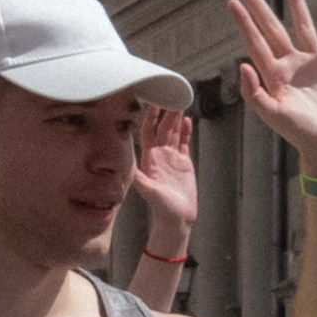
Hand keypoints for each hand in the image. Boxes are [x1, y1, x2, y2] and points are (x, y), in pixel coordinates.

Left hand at [134, 103, 199, 253]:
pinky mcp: (183, 162)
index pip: (147, 131)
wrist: (177, 219)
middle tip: (171, 97)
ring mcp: (171, 158)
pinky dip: (185, 131)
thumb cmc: (162, 208)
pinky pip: (184, 142)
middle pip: (162, 128)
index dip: (150, 117)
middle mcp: (159, 155)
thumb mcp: (150, 192)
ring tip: (180, 103)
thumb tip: (129, 167)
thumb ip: (141, 179)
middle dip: (166, 113)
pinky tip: (187, 120)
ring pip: (173, 132)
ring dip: (175, 118)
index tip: (153, 103)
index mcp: (149, 158)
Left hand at [228, 0, 316, 177]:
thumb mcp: (273, 115)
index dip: (244, 23)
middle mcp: (292, 66)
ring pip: (305, 28)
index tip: (232, 3)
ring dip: (298, 7)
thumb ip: (254, 93)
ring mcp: (315, 64)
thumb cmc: (300, 135)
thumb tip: (241, 65)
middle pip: (274, 30)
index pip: (255, 43)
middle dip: (260, 9)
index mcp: (274, 76)